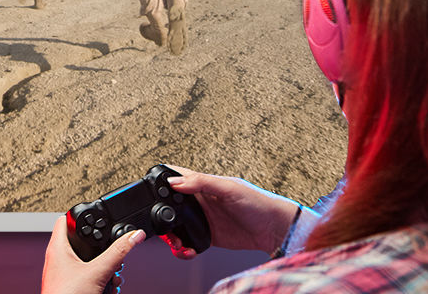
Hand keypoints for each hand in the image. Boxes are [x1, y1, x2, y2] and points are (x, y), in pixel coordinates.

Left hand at [41, 217, 144, 293]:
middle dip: (101, 247)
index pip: (65, 219)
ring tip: (112, 273)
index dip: (81, 216)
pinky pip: (86, 274)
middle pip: (81, 241)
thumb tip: (133, 236)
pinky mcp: (70, 284)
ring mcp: (63, 272)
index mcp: (58, 248)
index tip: (97, 218)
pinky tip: (108, 286)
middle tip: (111, 251)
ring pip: (86, 260)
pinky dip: (99, 277)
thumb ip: (117, 253)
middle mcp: (57, 258)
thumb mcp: (98, 272)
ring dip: (103, 266)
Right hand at [161, 166, 312, 258]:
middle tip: (163, 223)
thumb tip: (175, 181)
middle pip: (169, 204)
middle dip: (161, 214)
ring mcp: (202, 219)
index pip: (175, 177)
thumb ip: (202, 183)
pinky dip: (183, 248)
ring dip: (171, 234)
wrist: (275, 230)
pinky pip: (188, 243)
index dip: (162, 181)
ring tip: (175, 241)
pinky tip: (187, 250)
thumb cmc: (258, 203)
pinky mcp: (207, 237)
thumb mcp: (229, 188)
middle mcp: (200, 201)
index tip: (152, 191)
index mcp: (202, 183)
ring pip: (175, 225)